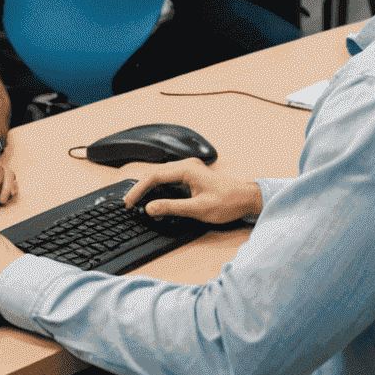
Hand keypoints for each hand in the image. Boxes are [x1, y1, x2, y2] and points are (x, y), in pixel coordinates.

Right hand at [123, 159, 262, 225]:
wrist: (246, 199)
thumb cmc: (227, 202)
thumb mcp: (198, 209)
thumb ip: (172, 208)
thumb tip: (150, 208)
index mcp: (187, 169)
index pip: (155, 176)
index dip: (139, 189)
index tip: (129, 202)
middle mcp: (186, 165)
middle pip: (155, 174)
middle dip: (140, 188)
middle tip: (129, 203)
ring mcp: (189, 169)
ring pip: (161, 176)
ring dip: (148, 187)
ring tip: (136, 200)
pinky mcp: (191, 176)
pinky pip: (169, 179)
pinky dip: (158, 188)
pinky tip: (153, 197)